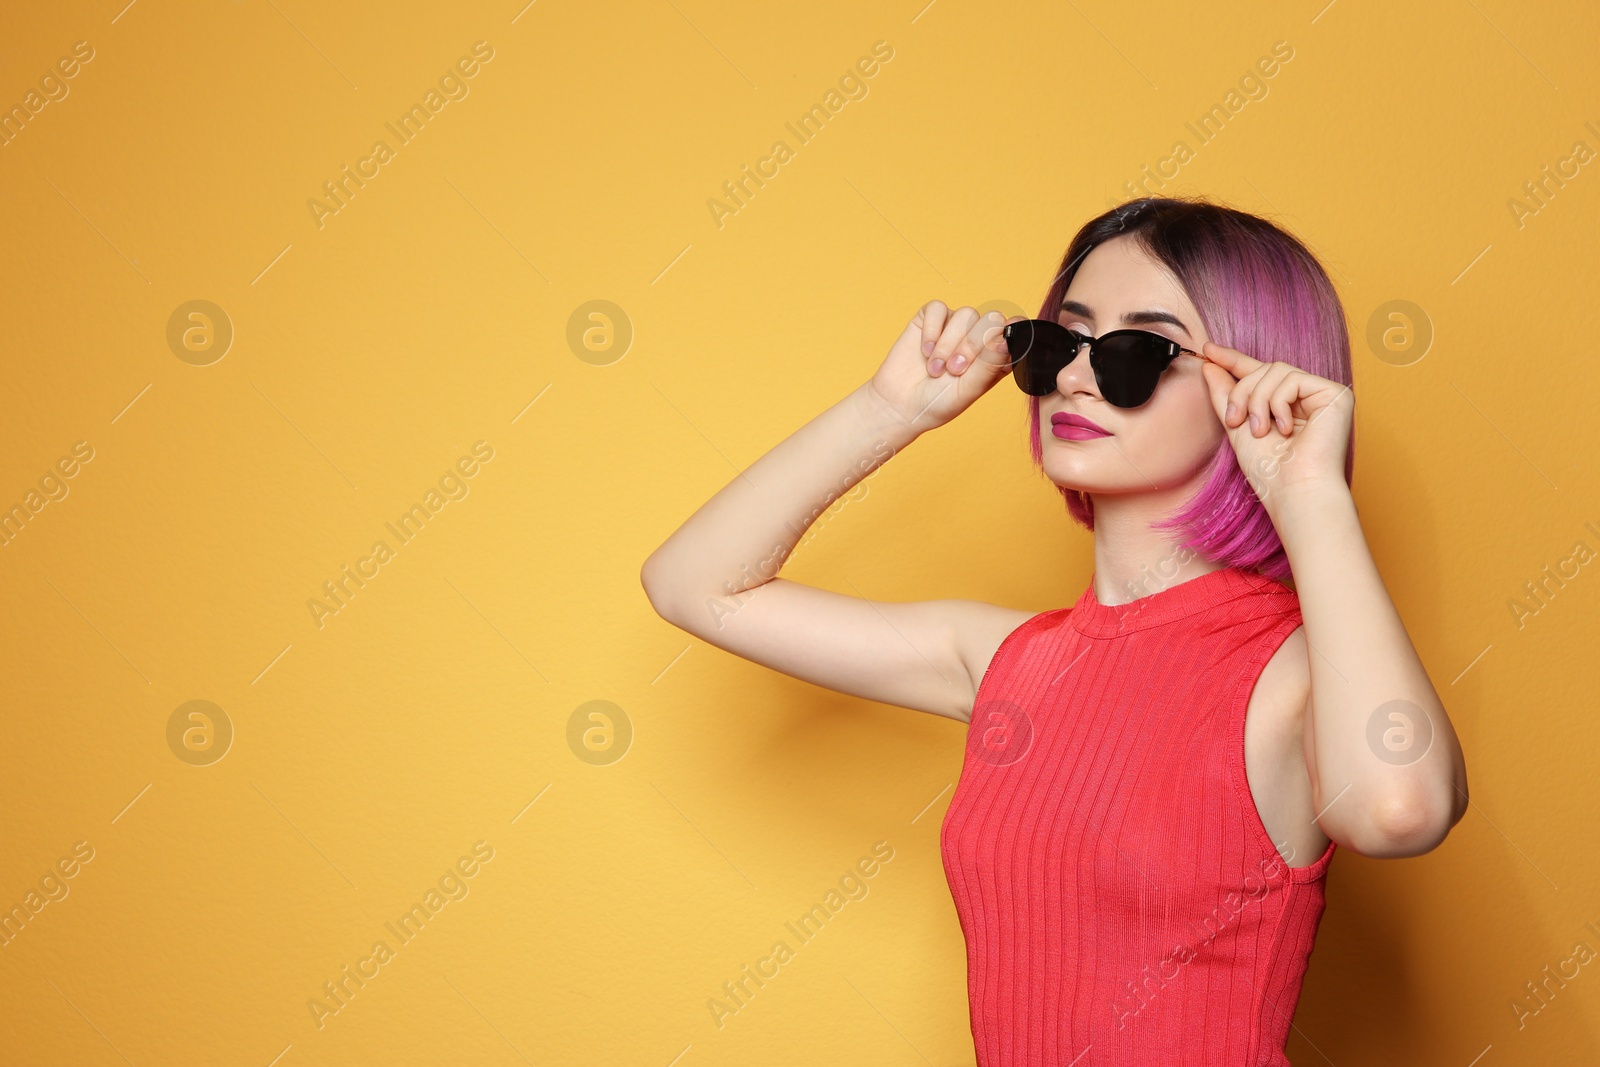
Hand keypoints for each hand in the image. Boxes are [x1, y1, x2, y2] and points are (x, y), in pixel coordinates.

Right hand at [867, 301, 1019, 432]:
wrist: (900, 405)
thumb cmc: (937, 402)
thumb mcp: (967, 391)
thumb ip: (988, 366)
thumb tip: (1006, 340)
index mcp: (997, 356)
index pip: (1016, 331)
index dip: (1013, 333)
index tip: (1001, 347)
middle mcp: (979, 337)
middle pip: (991, 319)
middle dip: (972, 345)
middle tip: (954, 369)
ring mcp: (956, 326)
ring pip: (965, 314)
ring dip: (948, 343)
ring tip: (935, 368)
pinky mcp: (931, 319)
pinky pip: (937, 308)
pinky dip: (931, 330)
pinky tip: (925, 351)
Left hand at [1198, 341, 1352, 509]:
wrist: (1294, 490)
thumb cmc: (1269, 471)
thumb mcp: (1237, 427)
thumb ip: (1225, 395)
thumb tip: (1210, 365)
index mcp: (1286, 405)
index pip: (1258, 373)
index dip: (1233, 360)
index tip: (1208, 351)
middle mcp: (1306, 397)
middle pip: (1264, 369)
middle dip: (1241, 392)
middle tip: (1235, 421)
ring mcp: (1322, 394)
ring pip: (1275, 370)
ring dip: (1257, 400)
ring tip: (1259, 430)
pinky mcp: (1335, 394)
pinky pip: (1292, 378)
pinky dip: (1278, 402)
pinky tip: (1285, 428)